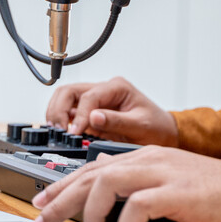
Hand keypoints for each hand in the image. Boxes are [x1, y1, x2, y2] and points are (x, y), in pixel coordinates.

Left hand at [29, 147, 220, 221]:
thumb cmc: (219, 193)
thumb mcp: (172, 182)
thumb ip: (142, 182)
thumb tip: (110, 192)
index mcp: (147, 156)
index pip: (94, 166)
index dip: (63, 185)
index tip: (42, 202)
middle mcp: (151, 159)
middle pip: (91, 173)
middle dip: (60, 199)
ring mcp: (164, 173)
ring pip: (107, 182)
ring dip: (90, 211)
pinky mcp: (178, 192)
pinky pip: (139, 205)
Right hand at [44, 76, 178, 146]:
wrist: (162, 133)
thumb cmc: (156, 127)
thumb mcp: (140, 125)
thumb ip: (117, 121)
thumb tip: (93, 118)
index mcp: (117, 87)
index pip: (89, 96)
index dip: (80, 116)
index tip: (75, 133)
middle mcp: (104, 90)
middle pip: (69, 91)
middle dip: (60, 110)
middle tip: (60, 131)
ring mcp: (96, 101)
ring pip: (64, 99)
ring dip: (57, 114)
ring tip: (59, 133)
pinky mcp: (91, 113)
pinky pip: (70, 113)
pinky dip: (62, 122)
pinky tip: (64, 134)